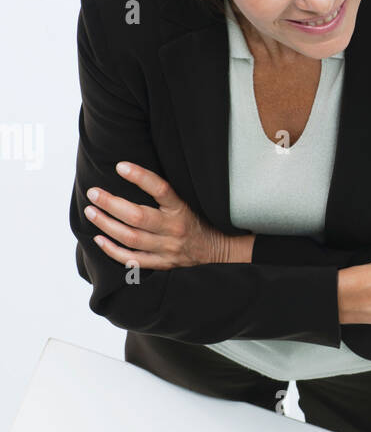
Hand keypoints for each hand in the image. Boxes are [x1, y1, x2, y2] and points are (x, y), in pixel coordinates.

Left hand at [83, 161, 253, 268]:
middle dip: (111, 204)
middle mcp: (174, 229)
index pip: (160, 189)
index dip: (140, 177)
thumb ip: (166, 193)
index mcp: (182, 209)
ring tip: (91, 211)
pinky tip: (99, 239)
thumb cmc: (198, 221)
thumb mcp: (188, 202)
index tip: (120, 166)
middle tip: (93, 193)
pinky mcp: (162, 264)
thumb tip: (134, 172)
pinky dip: (113, 251)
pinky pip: (133, 260)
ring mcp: (167, 249)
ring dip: (107, 224)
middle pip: (138, 217)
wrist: (218, 252)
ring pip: (131, 238)